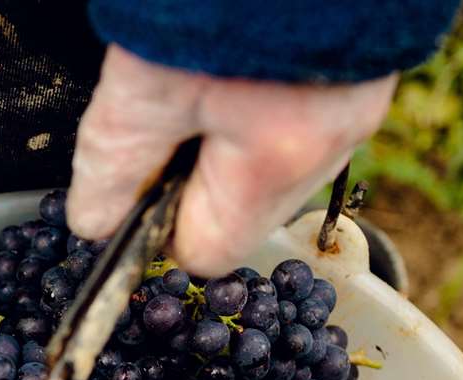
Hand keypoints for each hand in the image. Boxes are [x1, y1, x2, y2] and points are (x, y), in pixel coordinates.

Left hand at [67, 46, 397, 275]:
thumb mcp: (144, 85)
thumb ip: (116, 163)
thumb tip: (96, 223)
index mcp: (277, 160)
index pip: (208, 250)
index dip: (159, 223)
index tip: (135, 178)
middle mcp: (334, 139)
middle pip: (246, 204)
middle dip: (197, 168)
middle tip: (170, 100)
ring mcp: (360, 96)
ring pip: (276, 153)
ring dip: (233, 125)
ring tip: (207, 63)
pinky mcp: (366, 57)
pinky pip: (306, 104)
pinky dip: (268, 87)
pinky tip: (245, 45)